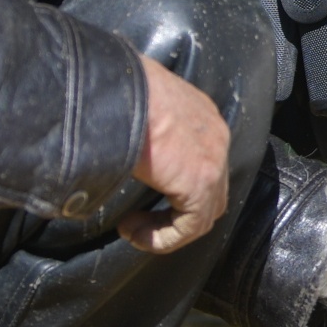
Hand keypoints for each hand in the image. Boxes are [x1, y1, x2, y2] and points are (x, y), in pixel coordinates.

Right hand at [124, 52, 232, 253]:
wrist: (115, 89)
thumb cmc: (112, 92)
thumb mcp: (130, 110)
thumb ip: (135, 132)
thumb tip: (111, 146)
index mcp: (200, 115)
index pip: (200, 163)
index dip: (173, 189)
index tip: (138, 196)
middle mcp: (214, 136)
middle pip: (210, 191)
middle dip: (175, 212)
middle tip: (137, 219)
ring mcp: (214, 158)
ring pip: (203, 212)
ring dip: (166, 227)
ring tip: (131, 228)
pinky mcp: (201, 181)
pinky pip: (190, 226)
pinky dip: (162, 237)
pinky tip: (131, 231)